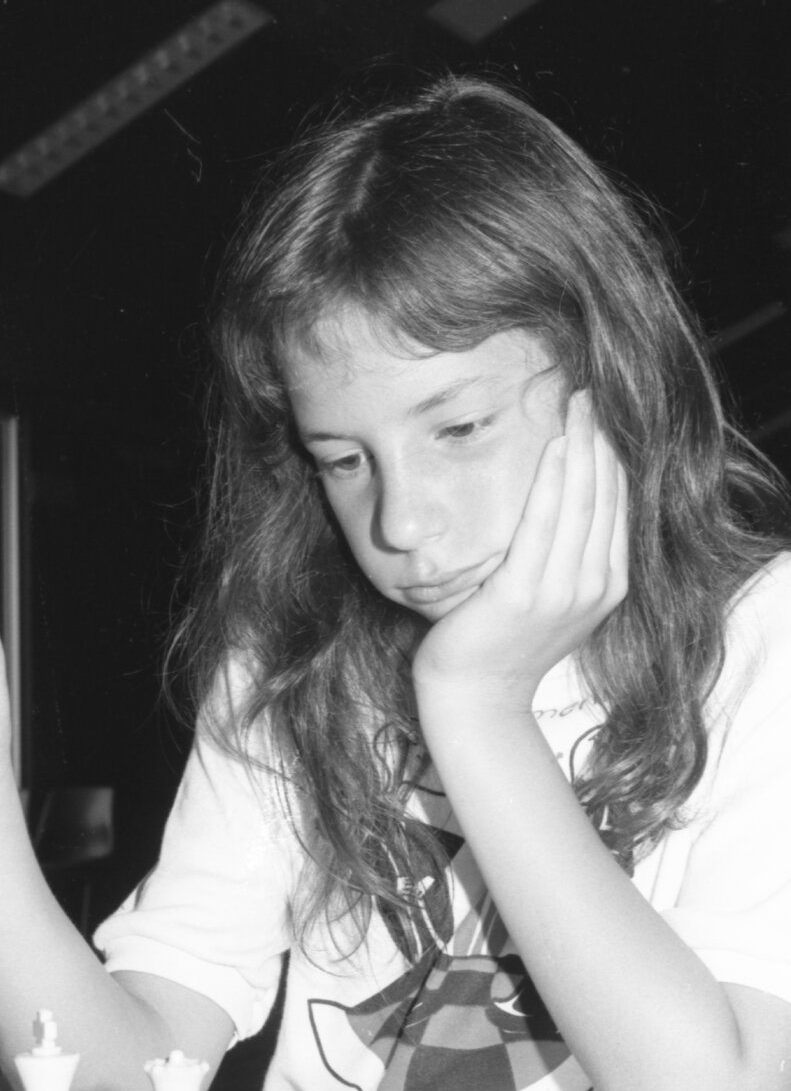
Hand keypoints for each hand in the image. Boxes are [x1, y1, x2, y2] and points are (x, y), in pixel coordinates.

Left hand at [412, 390, 627, 714]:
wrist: (474, 697)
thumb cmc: (500, 645)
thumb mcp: (548, 600)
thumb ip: (566, 560)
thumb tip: (562, 506)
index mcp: (607, 587)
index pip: (618, 507)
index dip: (612, 457)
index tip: (602, 414)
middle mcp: (592, 588)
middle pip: (605, 497)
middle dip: (600, 440)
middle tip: (589, 393)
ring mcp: (561, 592)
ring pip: (581, 504)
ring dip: (581, 448)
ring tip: (576, 404)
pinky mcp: (523, 593)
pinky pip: (542, 525)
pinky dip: (552, 482)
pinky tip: (554, 446)